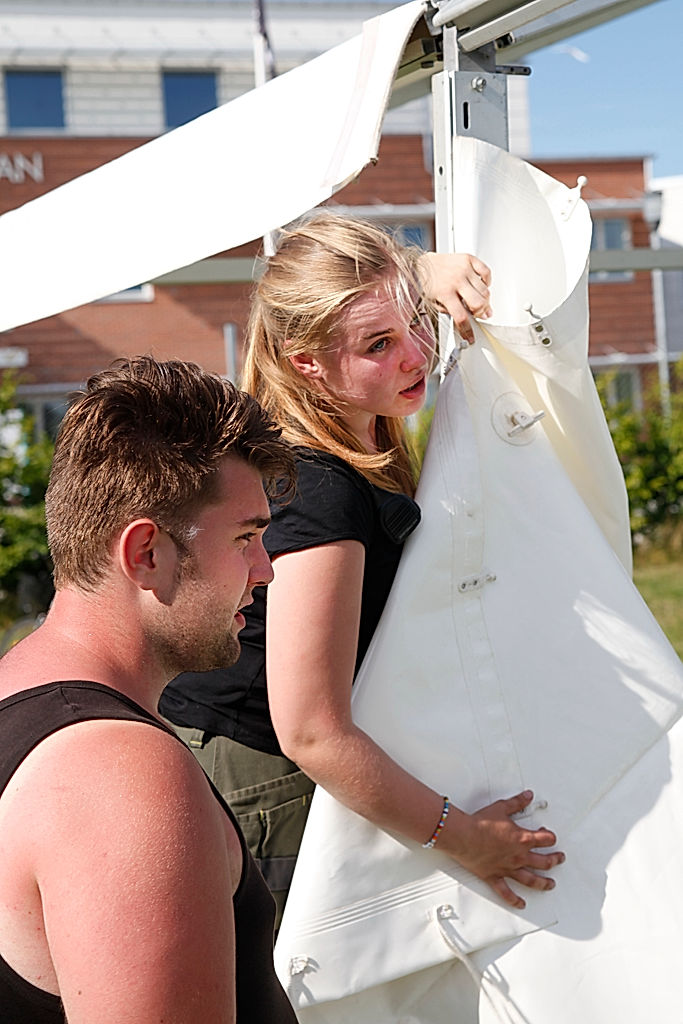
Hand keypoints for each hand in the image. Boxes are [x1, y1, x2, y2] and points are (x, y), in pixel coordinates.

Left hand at [417, 252, 491, 343]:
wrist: (421, 263)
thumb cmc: (426, 283)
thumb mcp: (433, 302)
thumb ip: (449, 311)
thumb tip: (466, 318)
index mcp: (445, 293)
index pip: (461, 317)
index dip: (468, 331)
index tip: (470, 337)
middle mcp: (456, 280)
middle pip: (478, 304)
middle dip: (481, 313)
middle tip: (480, 315)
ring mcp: (463, 269)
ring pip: (485, 290)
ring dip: (485, 300)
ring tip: (481, 301)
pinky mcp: (468, 259)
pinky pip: (486, 272)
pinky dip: (487, 281)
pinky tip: (481, 285)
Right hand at [442, 790, 564, 908]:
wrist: (463, 835)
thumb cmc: (480, 823)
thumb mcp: (501, 808)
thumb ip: (516, 803)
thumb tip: (527, 797)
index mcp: (522, 839)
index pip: (545, 839)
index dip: (551, 837)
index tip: (550, 836)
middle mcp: (518, 856)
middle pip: (544, 861)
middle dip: (554, 860)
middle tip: (559, 860)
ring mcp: (508, 868)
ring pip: (531, 879)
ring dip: (543, 883)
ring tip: (550, 884)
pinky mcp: (495, 877)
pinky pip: (506, 892)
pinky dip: (514, 900)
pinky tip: (521, 903)